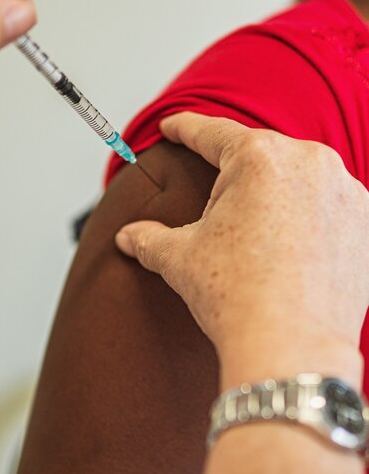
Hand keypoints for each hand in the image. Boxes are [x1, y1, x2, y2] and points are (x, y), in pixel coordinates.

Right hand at [116, 112, 368, 387]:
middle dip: (232, 172)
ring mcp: (345, 193)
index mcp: (258, 159)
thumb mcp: (179, 259)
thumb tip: (128, 237)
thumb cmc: (236, 296)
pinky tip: (287, 247)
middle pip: (259, 156)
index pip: (212, 133)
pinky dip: (306, 218)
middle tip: (210, 198)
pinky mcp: (366, 224)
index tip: (172, 125)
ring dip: (272, 195)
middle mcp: (310, 163)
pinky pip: (327, 206)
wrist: (289, 347)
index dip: (185, 128)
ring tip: (251, 234)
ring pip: (297, 179)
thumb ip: (149, 239)